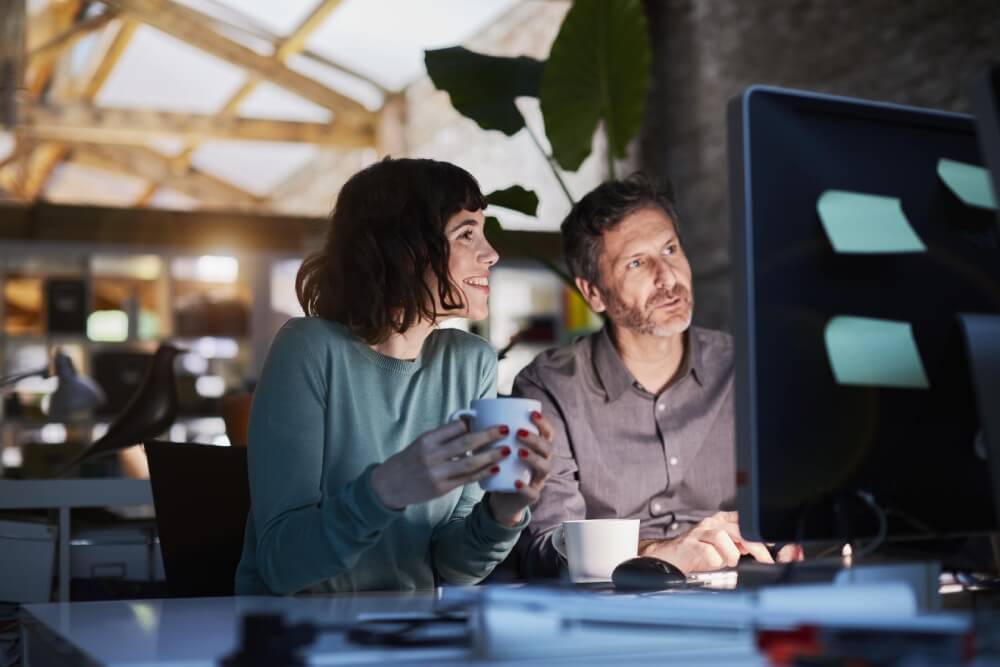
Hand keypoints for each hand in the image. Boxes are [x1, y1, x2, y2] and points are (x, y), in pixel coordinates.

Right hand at [371, 419, 508, 509]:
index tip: (487, 419)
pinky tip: (496, 468)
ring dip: (491, 456)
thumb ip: (442, 436)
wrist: (388, 486)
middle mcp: (431, 455)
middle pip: (466, 442)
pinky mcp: (441, 488)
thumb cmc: (408, 461)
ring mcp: (437, 473)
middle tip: (506, 430)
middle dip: (489, 435)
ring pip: (470, 463)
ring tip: (506, 449)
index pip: (454, 427)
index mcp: (427, 440)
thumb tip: (469, 423)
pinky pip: (467, 480)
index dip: (472, 422)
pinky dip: (483, 473)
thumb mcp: (420, 443)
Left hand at [487, 411, 554, 525]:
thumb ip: (492, 434)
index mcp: (538, 449)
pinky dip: (525, 487)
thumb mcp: (500, 449)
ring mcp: (538, 480)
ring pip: (545, 468)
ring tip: (518, 452)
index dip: (543, 423)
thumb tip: (471, 414)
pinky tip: (516, 482)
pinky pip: (532, 492)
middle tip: (518, 432)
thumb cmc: (502, 467)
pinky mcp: (531, 496)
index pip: (548, 433)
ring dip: (533, 458)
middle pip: (547, 448)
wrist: (502, 496)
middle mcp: (543, 462)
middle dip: (535, 439)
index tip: (532, 414)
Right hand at [640, 511, 800, 572]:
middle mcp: (711, 523)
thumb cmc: (696, 553)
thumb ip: (741, 546)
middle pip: (738, 529)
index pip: (744, 521)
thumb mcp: (722, 548)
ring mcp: (699, 533)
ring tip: (729, 562)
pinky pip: (708, 552)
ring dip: (731, 554)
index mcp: (720, 521)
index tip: (772, 545)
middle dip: (755, 546)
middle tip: (765, 560)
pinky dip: (715, 561)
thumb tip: (763, 550)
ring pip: (723, 537)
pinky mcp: (689, 545)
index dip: (759, 533)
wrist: (668, 557)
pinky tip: (712, 564)